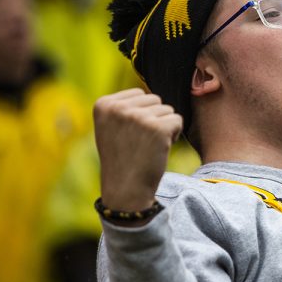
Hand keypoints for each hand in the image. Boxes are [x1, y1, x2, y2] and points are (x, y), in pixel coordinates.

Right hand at [93, 89, 182, 222]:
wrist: (126, 189)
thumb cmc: (122, 158)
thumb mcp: (112, 127)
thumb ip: (125, 107)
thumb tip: (151, 94)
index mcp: (103, 104)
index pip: (138, 93)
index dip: (141, 113)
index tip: (129, 134)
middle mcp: (119, 108)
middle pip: (154, 99)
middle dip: (154, 119)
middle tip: (141, 142)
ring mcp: (138, 117)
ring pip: (168, 110)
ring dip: (164, 127)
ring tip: (149, 146)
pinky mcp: (157, 128)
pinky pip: (177, 120)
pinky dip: (174, 135)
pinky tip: (160, 149)